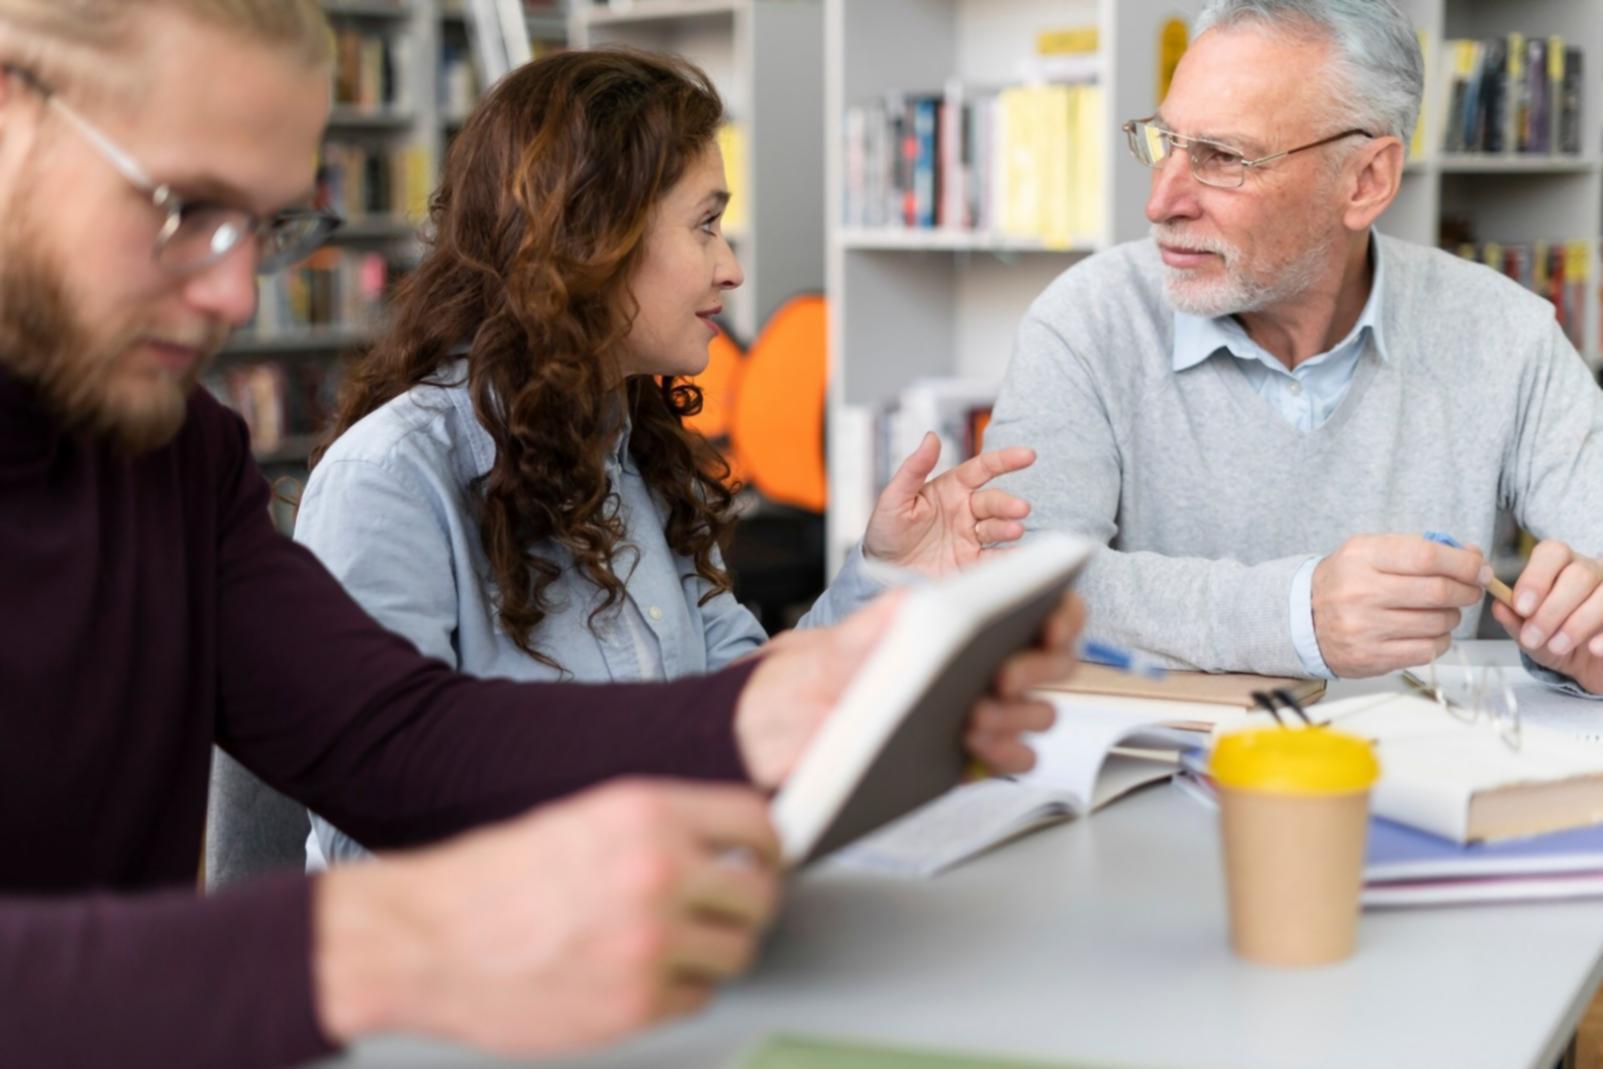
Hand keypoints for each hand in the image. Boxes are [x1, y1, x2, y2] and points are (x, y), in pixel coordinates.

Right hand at [313, 779, 779, 1054]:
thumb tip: (726, 847)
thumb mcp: (583, 820)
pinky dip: (679, 990)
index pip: (755, 822)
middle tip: (729, 910)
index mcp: (646, 813)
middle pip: (759, 893)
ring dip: (716, 950)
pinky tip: (640, 975)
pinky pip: (697, 996)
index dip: (768, 845)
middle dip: (749, 903)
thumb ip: (660, 830)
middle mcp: (657, 872)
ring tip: (677, 946)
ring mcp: (651, 942)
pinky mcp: (636, 1003)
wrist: (425, 940)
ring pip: (737, 950)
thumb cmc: (493, 881)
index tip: (767, 858)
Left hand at [732, 589, 1084, 786]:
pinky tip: (975, 745)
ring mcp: (983, 713)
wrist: (785, 727)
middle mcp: (984, 667)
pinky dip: (1005, 753)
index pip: (1040, 611)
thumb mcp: (844, 637)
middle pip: (1051, 664)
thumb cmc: (824, 671)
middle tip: (1003, 675)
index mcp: (968, 624)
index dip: (1060, 613)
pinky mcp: (971, 758)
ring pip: (1037, 714)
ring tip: (976, 713)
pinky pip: (1013, 759)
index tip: (1051, 621)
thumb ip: (883, 620)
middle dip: (1037, 667)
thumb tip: (925, 605)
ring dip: (1019, 714)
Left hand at [861, 432, 1034, 575]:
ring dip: (1009, 527)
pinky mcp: (971, 563)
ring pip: (997, 528)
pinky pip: (994, 559)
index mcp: (951, 489)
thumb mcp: (894, 497)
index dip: (1005, 460)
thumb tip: (931, 437)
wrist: (881, 572)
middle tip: (1020, 508)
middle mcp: (966, 511)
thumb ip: (914, 468)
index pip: (982, 469)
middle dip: (1008, 504)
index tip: (1027, 456)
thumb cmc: (886, 531)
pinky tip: (1021, 554)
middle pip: (993, 502)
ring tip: (1016, 529)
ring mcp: (970, 537)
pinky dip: (1010, 557)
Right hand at [1311, 534, 1486, 676]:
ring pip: (1437, 623)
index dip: (1463, 564)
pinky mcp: (1371, 656)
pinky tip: (1430, 631)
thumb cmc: (1348, 580)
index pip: (1426, 557)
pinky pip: (1427, 649)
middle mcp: (1361, 591)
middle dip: (1466, 591)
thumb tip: (1473, 557)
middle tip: (1470, 589)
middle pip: (1437, 591)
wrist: (1303, 616)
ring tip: (1443, 610)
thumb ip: (1421, 549)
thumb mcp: (1373, 551)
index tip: (1479, 568)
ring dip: (1452, 616)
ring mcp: (1364, 627)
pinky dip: (1440, 640)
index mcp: (1361, 557)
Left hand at [1489, 539, 1602, 693]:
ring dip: (1577, 623)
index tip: (1521, 607)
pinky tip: (1592, 649)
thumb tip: (1500, 606)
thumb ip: (1514, 620)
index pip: (1552, 553)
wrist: (1587, 668)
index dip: (1535, 578)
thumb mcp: (1529, 634)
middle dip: (1552, 609)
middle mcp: (1593, 571)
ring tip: (1556, 647)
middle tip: (1533, 637)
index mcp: (1561, 566)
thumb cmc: (1554, 641)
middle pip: (1579, 574)